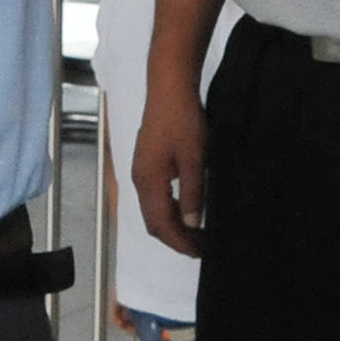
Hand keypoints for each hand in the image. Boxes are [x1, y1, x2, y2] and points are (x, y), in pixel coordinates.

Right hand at [129, 84, 206, 257]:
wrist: (169, 86)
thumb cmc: (183, 120)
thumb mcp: (194, 159)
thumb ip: (192, 193)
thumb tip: (192, 224)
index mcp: (148, 182)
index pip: (161, 224)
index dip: (179, 242)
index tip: (199, 254)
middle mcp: (139, 179)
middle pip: (152, 221)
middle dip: (174, 238)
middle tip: (200, 247)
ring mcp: (141, 170)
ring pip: (152, 209)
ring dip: (171, 224)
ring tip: (196, 232)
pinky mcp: (147, 161)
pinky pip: (154, 196)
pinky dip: (168, 209)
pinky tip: (186, 207)